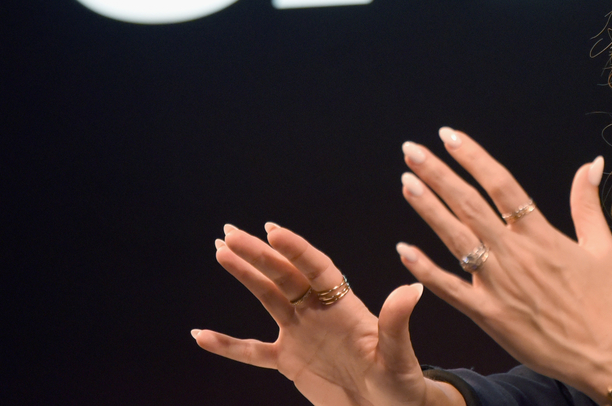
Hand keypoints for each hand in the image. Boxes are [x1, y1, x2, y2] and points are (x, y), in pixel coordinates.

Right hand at [193, 222, 455, 405]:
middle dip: (259, 254)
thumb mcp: (399, 355)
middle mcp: (320, 312)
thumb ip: (396, 323)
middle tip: (230, 233)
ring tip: (220, 251)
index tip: (273, 230)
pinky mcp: (290, 361)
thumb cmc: (401, 381)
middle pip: (285, 276)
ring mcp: (302, 334)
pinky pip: (252, 351)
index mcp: (346, 306)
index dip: (296, 250)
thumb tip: (411, 289)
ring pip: (267, 298)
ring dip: (245, 275)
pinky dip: (227, 345)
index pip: (317, 270)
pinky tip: (200, 334)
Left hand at [396, 130, 611, 400]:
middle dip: (438, 173)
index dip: (473, 157)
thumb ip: (587, 202)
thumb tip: (590, 162)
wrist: (602, 355)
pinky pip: (449, 288)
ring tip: (406, 182)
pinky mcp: (488, 315)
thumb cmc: (603, 302)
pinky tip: (403, 250)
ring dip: (428, 208)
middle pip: (469, 204)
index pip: (500, 184)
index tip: (449, 136)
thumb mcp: (602, 246)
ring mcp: (498, 284)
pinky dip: (425, 269)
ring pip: (455, 238)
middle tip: (411, 150)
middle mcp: (515, 254)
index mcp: (541, 234)